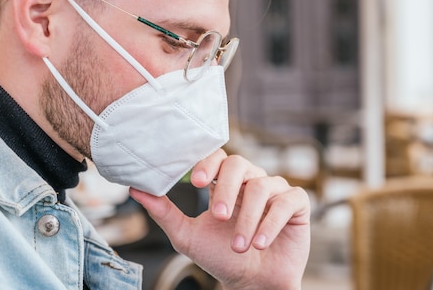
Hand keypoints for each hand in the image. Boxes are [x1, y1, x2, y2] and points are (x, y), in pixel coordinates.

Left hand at [129, 149, 310, 289]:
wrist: (253, 284)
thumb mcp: (187, 236)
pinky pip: (288, 200)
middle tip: (218, 216)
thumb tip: (135, 189)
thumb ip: (164, 212)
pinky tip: (260, 243)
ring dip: (248, 218)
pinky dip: (272, 222)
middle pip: (239, 165)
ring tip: (240, 246)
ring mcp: (275, 190)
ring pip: (262, 186)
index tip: (195, 182)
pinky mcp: (297, 204)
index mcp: (225, 182)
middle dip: (226, 189)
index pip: (218, 157)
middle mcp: (250, 180)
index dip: (208, 163)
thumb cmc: (220, 257)